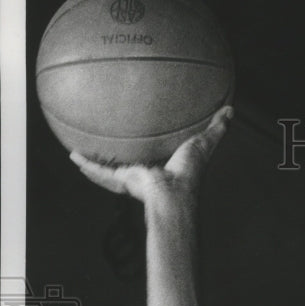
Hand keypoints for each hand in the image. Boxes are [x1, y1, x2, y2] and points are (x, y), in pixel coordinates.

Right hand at [69, 105, 232, 206]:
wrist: (173, 195)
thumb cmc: (190, 174)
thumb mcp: (203, 143)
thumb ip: (217, 127)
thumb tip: (231, 109)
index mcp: (164, 169)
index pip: (156, 157)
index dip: (152, 151)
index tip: (146, 141)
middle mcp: (146, 176)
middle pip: (130, 166)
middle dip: (120, 159)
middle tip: (109, 146)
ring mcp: (132, 180)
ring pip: (110, 172)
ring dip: (96, 164)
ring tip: (80, 154)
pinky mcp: (122, 182)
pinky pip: (100, 171)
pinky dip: (88, 164)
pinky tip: (73, 155)